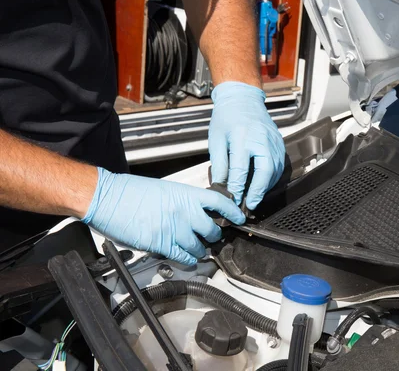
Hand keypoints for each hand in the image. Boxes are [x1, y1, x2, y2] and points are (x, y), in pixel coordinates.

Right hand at [82, 167, 245, 265]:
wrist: (108, 198)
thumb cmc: (130, 192)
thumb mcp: (164, 189)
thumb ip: (182, 201)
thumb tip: (193, 212)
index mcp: (186, 194)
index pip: (219, 202)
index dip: (233, 211)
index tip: (239, 217)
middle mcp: (185, 212)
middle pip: (212, 230)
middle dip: (214, 236)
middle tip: (212, 237)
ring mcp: (174, 229)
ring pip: (199, 247)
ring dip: (200, 251)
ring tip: (198, 250)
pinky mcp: (161, 244)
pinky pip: (183, 257)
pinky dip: (187, 260)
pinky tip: (186, 258)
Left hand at [208, 81, 285, 209]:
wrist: (243, 98)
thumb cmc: (227, 117)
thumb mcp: (216, 140)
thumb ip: (220, 164)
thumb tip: (222, 186)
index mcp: (242, 137)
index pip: (240, 169)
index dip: (237, 187)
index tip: (233, 199)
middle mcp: (261, 139)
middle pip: (265, 171)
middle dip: (258, 191)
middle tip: (250, 205)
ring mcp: (273, 141)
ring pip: (275, 170)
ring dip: (265, 187)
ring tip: (254, 197)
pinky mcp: (279, 143)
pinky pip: (279, 165)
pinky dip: (271, 178)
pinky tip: (262, 184)